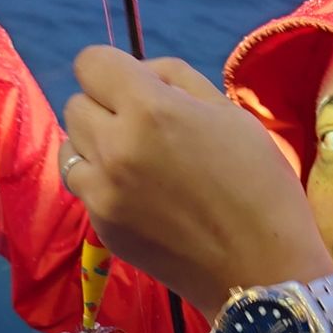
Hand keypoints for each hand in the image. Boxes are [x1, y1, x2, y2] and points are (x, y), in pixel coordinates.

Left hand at [59, 48, 332, 321]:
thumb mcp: (229, 113)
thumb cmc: (260, 185)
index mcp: (150, 109)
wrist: (261, 270)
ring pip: (71, 148)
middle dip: (105, 109)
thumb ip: (175, 80)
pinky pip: (84, 188)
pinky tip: (139, 197)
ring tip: (134, 164)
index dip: (112, 72)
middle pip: (77, 105)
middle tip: (144, 131)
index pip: (90, 63)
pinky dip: (101, 185)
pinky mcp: (103, 228)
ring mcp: (103, 193)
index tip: (133, 88)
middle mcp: (115, 148)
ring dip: (94, 148)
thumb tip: (138, 75)